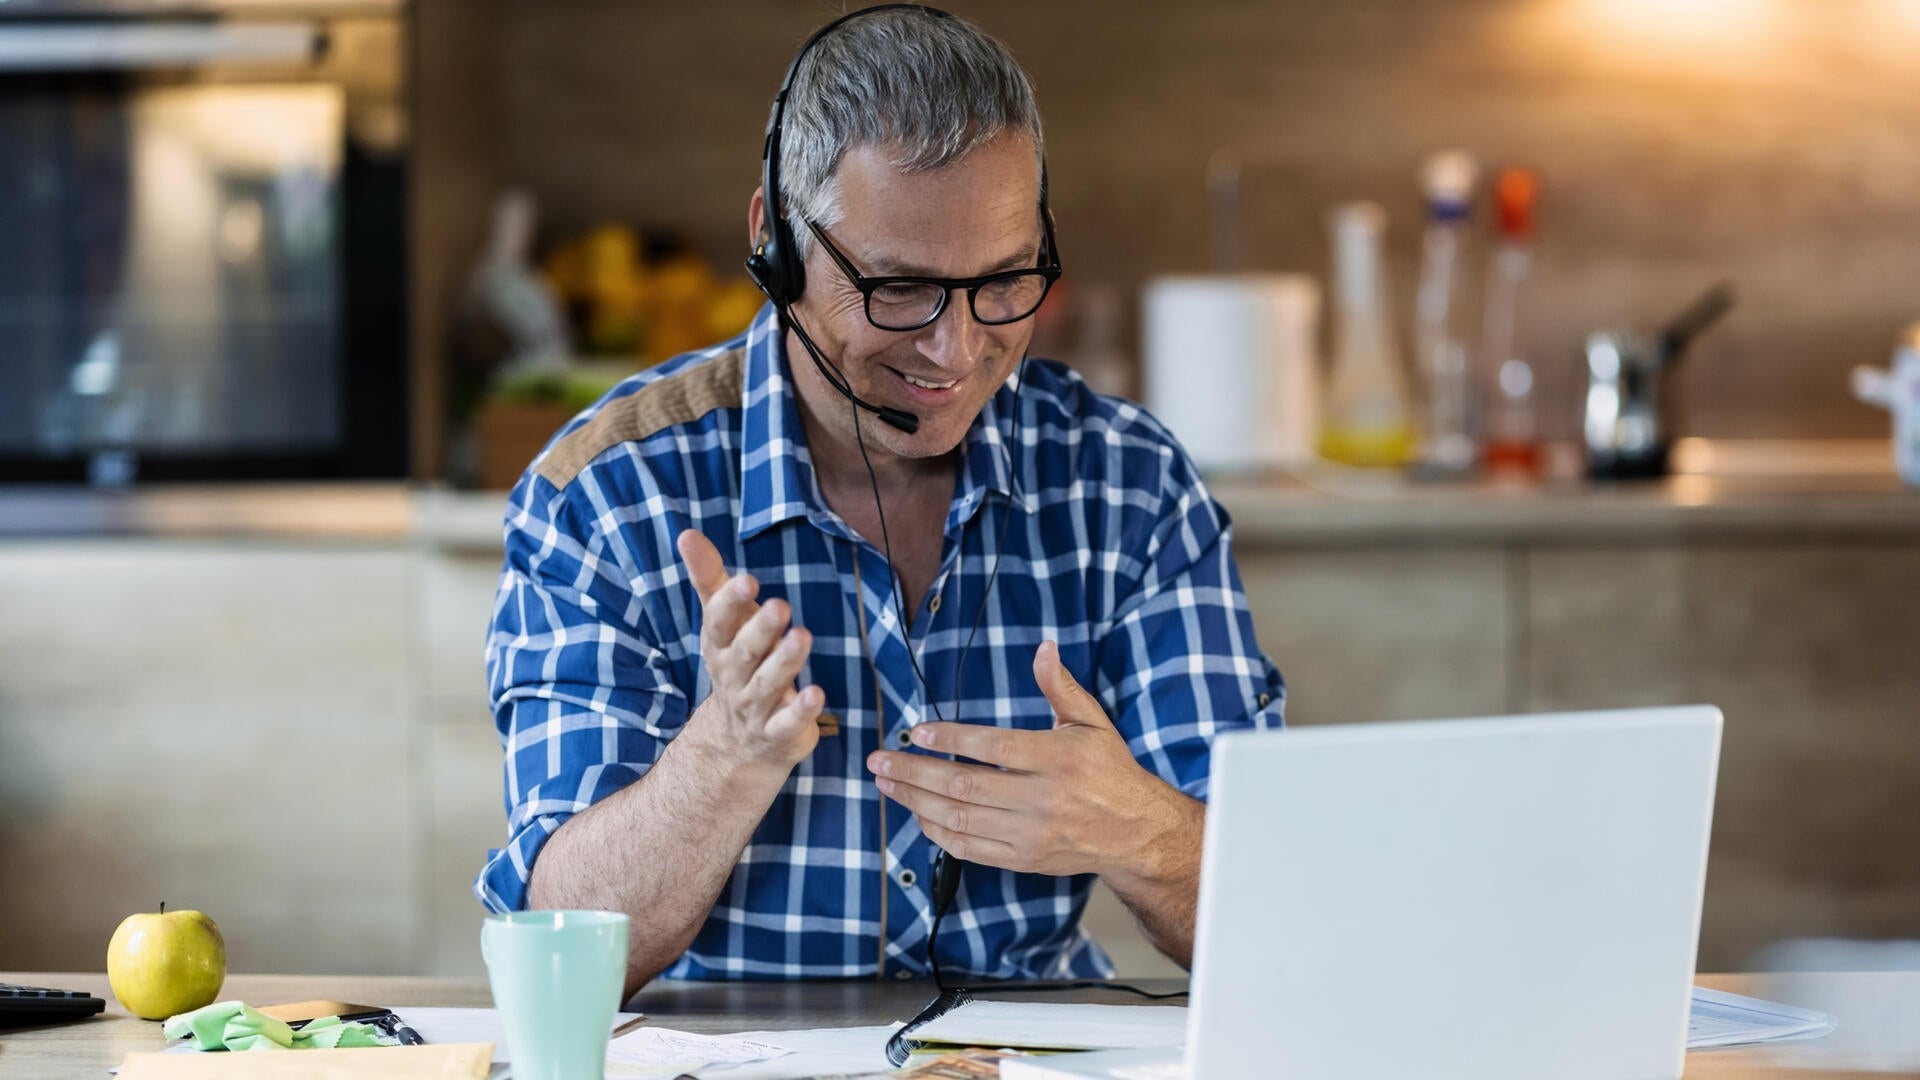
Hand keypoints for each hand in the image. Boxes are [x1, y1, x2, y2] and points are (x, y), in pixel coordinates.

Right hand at [676, 529, 822, 771]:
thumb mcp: (722, 624)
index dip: (731, 603)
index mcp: (719, 647)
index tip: (748, 580)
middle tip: (780, 606)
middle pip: (746, 652)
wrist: (736, 744)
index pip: (719, 623)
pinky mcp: (779, 732)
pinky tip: (816, 694)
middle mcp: (733, 677)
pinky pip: (787, 722)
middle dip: (761, 629)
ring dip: (785, 662)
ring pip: (768, 684)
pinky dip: (800, 710)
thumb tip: (687, 534)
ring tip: (803, 636)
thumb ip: (710, 580)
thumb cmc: (737, 665)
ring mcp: (754, 708)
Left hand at [865, 640, 1199, 884]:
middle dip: (915, 772)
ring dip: (915, 801)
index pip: (994, 748)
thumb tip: (1043, 647)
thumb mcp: (1092, 722)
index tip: (916, 731)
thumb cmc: (1110, 770)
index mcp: (1059, 759)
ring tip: (886, 782)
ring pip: (961, 819)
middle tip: (880, 759)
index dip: (951, 740)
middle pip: (966, 787)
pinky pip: (970, 849)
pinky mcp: (1024, 859)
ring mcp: (1031, 834)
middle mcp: (1043, 799)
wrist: (1136, 833)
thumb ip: (1061, 687)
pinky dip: (937, 832)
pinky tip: (915, 813)